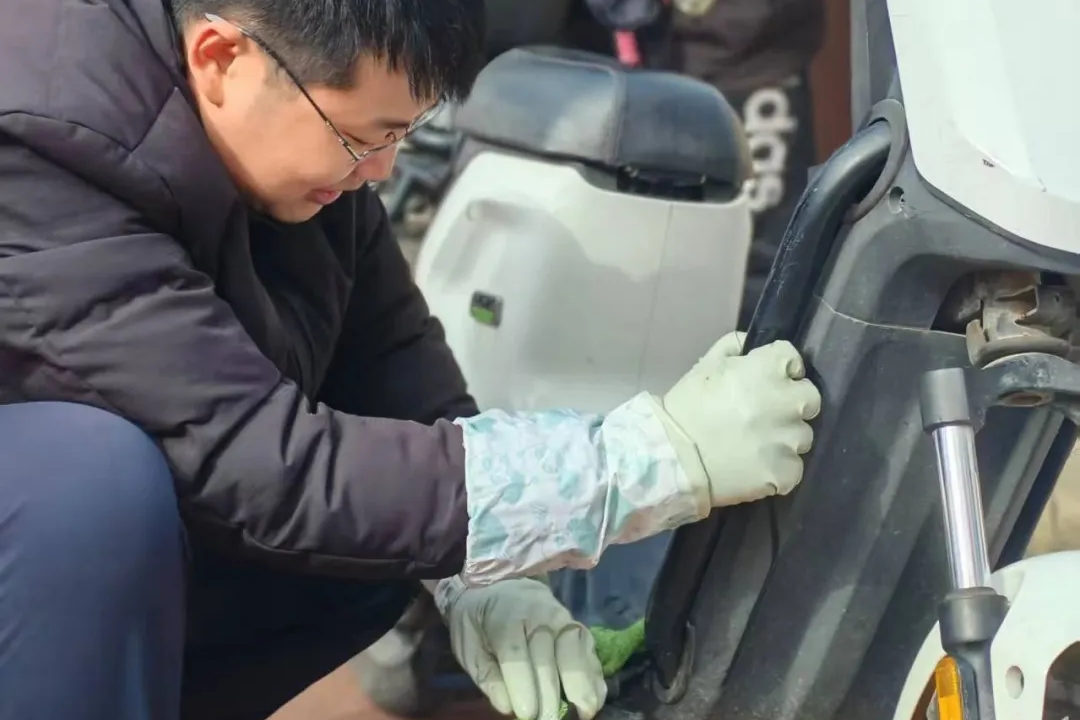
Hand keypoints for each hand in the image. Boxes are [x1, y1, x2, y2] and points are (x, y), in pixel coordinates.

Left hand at [436, 577, 605, 719]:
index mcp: (504, 619)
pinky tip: (595, 698)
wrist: (498, 585)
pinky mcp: (577, 625)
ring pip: (575, 653)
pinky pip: (589, 650)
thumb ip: (486, 676)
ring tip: (583, 713)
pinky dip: (595, 676)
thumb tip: (505, 705)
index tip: (527, 715)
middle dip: (549, 696)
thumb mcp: (469, 646)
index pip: (516, 656)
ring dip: (581, 686)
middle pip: (548, 659)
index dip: (523, 687)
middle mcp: (538, 616)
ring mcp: (562, 618)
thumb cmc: (480, 621)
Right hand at [653, 331, 821, 505]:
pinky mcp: (786, 472)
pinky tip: (755, 466)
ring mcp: (789, 440)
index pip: (793, 358)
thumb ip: (734, 345)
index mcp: (768, 369)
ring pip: (803, 435)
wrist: (671, 458)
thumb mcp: (705, 365)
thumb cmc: (686, 406)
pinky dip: (778, 467)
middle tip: (765, 414)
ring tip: (756, 445)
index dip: (779, 368)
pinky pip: (794, 467)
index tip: (764, 381)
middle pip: (810, 398)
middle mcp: (787, 402)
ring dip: (785, 437)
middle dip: (791, 403)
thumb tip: (753, 345)